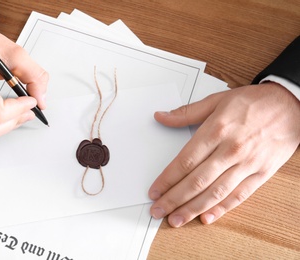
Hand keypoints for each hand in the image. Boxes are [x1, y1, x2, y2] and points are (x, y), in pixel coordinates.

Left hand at [149, 82, 299, 226]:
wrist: (291, 105)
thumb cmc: (253, 102)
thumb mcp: (217, 100)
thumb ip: (186, 112)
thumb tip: (161, 117)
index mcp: (217, 130)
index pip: (185, 161)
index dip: (167, 179)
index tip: (155, 190)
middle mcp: (231, 149)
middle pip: (196, 181)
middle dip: (174, 199)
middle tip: (158, 210)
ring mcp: (247, 164)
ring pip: (215, 192)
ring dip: (193, 209)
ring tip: (175, 220)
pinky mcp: (261, 173)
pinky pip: (239, 196)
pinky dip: (222, 209)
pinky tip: (206, 218)